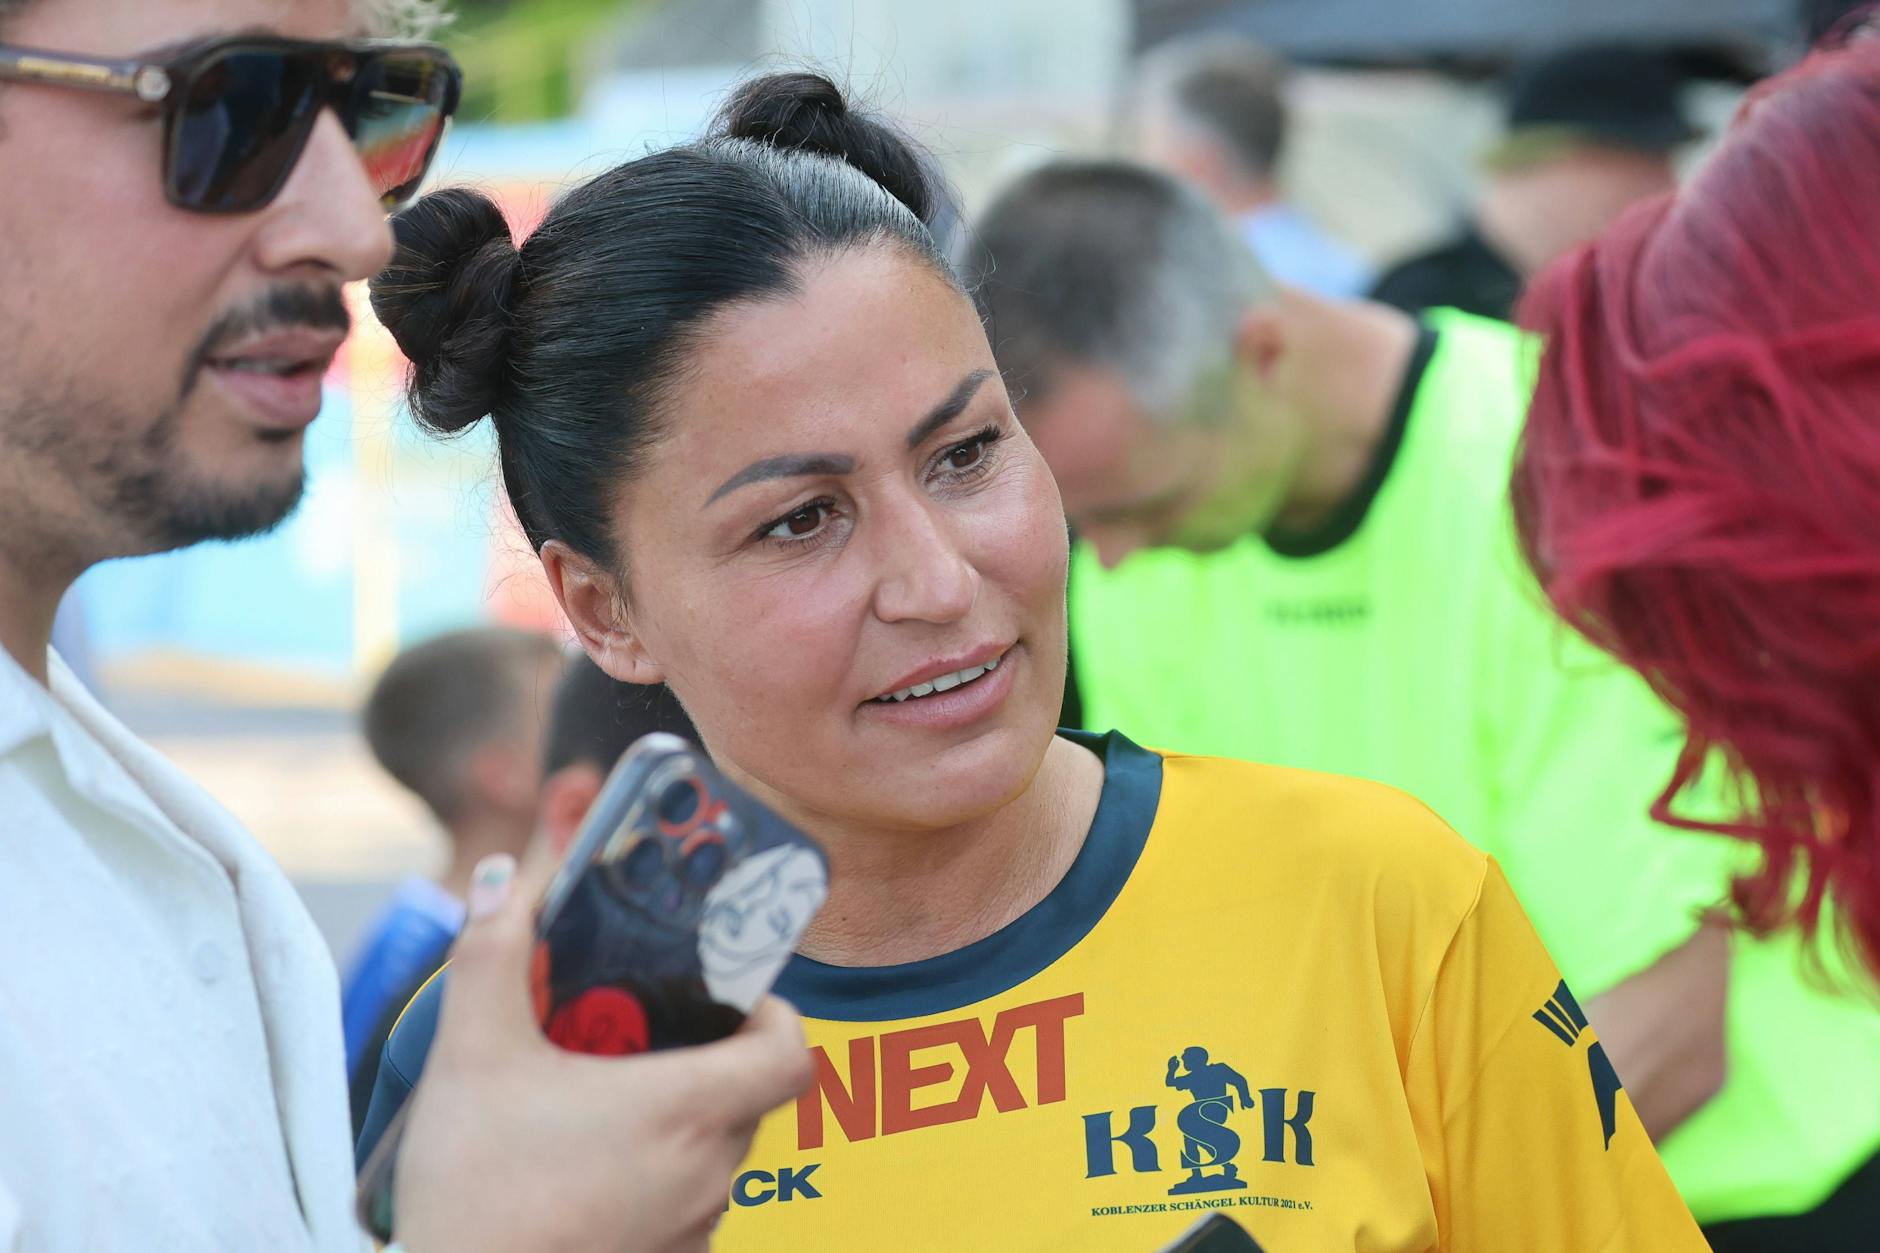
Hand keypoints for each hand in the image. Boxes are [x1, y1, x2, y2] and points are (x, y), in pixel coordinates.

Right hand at [393, 855, 813, 1252]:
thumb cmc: (474, 1194)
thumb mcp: (472, 1056)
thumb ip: (491, 955)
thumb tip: (505, 880)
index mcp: (687, 1109)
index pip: (792, 1053)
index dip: (776, 1016)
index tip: (734, 998)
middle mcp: (709, 1173)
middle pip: (747, 1096)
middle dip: (702, 1059)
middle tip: (637, 1037)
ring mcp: (692, 1228)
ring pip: (712, 1154)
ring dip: (671, 1123)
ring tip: (593, 1106)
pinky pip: (682, 1207)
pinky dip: (650, 1180)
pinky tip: (580, 1172)